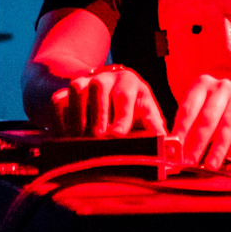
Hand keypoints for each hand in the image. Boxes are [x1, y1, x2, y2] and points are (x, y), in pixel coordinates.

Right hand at [51, 66, 167, 137]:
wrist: (104, 93)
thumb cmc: (132, 112)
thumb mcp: (147, 117)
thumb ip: (157, 133)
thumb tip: (173, 154)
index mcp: (130, 83)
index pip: (126, 95)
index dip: (122, 115)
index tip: (117, 135)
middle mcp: (106, 78)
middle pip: (99, 87)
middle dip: (98, 113)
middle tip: (98, 137)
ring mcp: (83, 83)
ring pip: (76, 89)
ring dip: (77, 116)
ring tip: (79, 140)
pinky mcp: (64, 92)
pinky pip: (57, 101)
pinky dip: (59, 120)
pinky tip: (64, 139)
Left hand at [172, 74, 230, 170]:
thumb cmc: (218, 114)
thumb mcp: (201, 116)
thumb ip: (189, 131)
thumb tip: (174, 153)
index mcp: (202, 84)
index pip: (188, 109)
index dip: (181, 131)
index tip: (175, 150)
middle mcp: (221, 86)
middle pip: (207, 117)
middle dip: (197, 143)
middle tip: (190, 162)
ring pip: (228, 123)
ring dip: (218, 147)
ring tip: (211, 165)